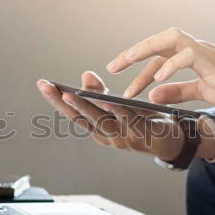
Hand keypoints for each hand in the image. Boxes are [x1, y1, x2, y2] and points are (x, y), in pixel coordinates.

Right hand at [36, 72, 214, 160]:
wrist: (171, 139)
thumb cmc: (142, 120)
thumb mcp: (118, 105)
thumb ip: (101, 93)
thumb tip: (85, 75)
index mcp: (98, 129)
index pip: (72, 114)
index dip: (56, 100)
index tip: (43, 84)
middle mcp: (106, 136)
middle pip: (80, 118)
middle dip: (62, 102)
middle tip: (47, 86)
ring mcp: (123, 138)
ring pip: (100, 121)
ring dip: (84, 107)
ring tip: (69, 94)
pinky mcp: (141, 135)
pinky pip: (127, 120)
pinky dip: (115, 111)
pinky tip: (106, 99)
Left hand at [107, 28, 214, 110]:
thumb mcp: (201, 91)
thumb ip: (177, 91)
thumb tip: (152, 94)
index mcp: (191, 55)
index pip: (158, 55)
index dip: (136, 65)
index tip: (117, 76)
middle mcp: (195, 48)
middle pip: (159, 40)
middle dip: (134, 52)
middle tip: (113, 67)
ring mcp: (205, 51)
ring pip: (171, 39)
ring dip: (146, 50)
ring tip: (127, 64)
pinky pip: (189, 55)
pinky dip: (171, 65)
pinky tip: (157, 79)